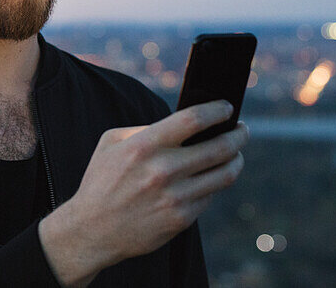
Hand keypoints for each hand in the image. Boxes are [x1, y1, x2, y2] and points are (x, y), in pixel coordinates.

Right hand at [39, 101, 247, 286]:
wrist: (93, 229)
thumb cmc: (101, 180)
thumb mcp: (112, 143)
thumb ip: (145, 129)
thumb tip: (181, 124)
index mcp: (145, 145)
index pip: (193, 120)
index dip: (217, 110)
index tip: (227, 107)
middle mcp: (163, 170)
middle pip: (220, 147)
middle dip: (239, 135)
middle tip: (242, 129)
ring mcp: (175, 197)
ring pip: (225, 174)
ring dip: (236, 160)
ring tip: (236, 153)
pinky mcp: (181, 219)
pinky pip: (210, 196)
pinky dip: (214, 184)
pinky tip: (210, 178)